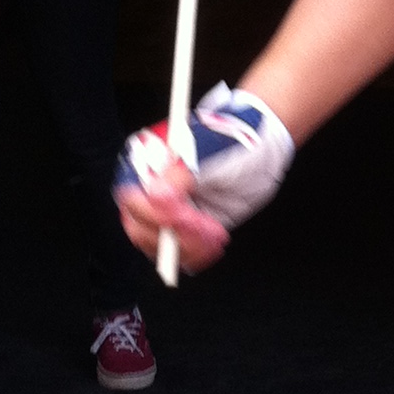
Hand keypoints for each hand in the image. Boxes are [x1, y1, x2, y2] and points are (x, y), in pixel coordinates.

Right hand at [114, 84, 295, 273]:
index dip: (153, 212)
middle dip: (170, 234)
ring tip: (215, 234)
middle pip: (140, 228)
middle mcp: (150, 192)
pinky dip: (196, 255)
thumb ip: (180, 172)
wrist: (261, 146)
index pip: (132, 199)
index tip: (181, 215)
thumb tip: (155, 195)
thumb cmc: (230, 138)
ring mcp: (168, 214)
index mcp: (144, 165)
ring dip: (186, 247)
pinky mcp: (188, 231)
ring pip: (159, 246)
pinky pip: (181, 254)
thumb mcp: (207, 148)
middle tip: (202, 227)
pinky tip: (215, 242)